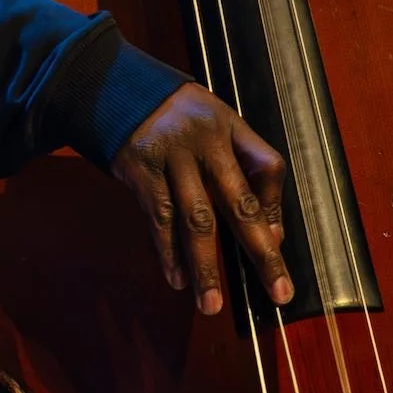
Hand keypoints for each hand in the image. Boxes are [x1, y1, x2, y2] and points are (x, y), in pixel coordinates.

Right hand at [111, 83, 291, 314]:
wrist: (116, 87)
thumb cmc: (177, 114)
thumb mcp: (216, 121)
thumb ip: (243, 166)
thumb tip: (270, 231)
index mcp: (228, 126)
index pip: (267, 166)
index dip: (276, 207)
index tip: (276, 242)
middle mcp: (203, 141)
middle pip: (237, 202)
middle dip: (261, 252)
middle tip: (277, 292)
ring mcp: (169, 156)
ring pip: (194, 219)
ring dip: (205, 265)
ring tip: (212, 304)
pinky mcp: (140, 170)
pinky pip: (159, 219)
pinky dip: (168, 252)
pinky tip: (177, 278)